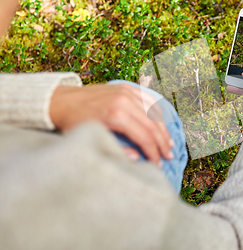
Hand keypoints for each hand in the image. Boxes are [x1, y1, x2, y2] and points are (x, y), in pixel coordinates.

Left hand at [49, 84, 173, 165]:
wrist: (61, 100)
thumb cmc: (74, 122)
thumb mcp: (91, 139)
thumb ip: (115, 149)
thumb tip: (137, 158)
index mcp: (116, 115)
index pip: (144, 137)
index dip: (153, 153)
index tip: (158, 165)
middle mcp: (124, 101)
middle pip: (153, 125)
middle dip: (162, 143)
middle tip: (169, 156)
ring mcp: (127, 91)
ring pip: (154, 112)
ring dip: (164, 129)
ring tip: (169, 143)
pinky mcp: (126, 87)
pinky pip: (149, 100)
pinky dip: (158, 113)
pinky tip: (162, 124)